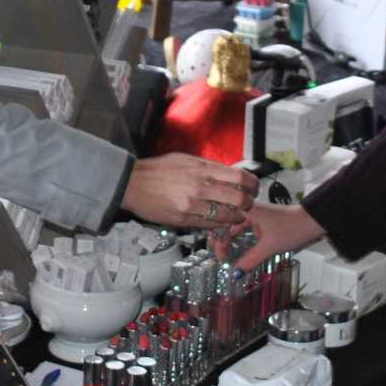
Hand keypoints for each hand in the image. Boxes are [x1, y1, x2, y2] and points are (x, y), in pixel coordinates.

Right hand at [121, 154, 256, 230]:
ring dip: (235, 217)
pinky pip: (208, 225)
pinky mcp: (183, 219)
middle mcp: (200, 186)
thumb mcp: (185, 160)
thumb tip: (227, 173)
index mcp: (202, 169)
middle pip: (238, 199)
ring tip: (235, 216)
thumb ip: (207, 167)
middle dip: (247, 204)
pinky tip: (220, 223)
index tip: (253, 188)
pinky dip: (218, 225)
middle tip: (246, 205)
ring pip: (226, 215)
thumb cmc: (157, 170)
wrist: (132, 183)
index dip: (252, 185)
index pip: (239, 178)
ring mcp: (192, 204)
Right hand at [212, 201, 324, 267]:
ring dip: (229, 241)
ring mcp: (254, 214)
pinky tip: (238, 250)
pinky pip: (243, 228)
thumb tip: (235, 274)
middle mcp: (247, 209)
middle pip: (225, 224)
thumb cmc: (292, 228)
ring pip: (234, 227)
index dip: (218, 242)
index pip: (222, 223)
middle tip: (222, 258)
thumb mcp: (269, 247)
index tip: (222, 258)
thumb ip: (251, 260)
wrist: (313, 221)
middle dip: (221, 241)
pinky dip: (239, 239)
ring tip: (226, 256)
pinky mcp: (260, 220)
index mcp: (246, 210)